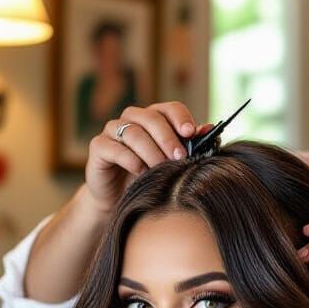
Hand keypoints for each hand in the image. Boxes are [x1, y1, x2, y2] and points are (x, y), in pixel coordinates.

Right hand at [83, 102, 211, 210]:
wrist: (118, 199)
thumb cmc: (148, 178)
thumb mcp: (171, 163)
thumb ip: (189, 145)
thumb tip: (210, 129)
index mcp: (153, 118)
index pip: (170, 108)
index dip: (181, 118)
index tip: (191, 133)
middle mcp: (132, 119)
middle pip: (151, 118)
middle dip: (168, 138)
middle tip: (180, 157)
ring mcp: (113, 131)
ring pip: (133, 132)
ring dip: (151, 151)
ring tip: (161, 169)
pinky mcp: (98, 147)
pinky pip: (113, 147)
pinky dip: (130, 159)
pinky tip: (140, 172)